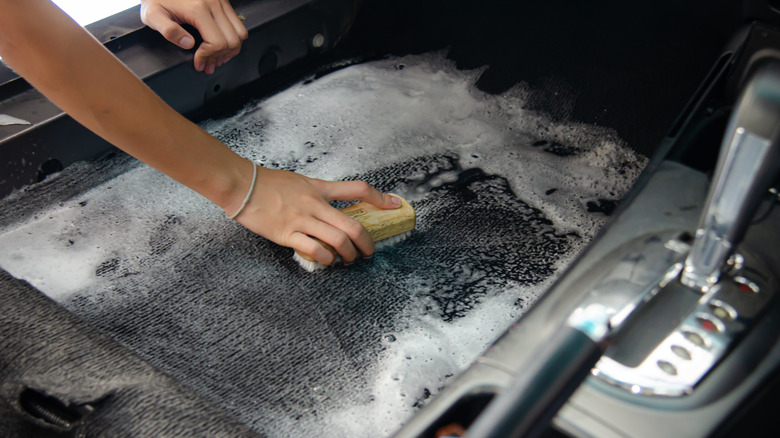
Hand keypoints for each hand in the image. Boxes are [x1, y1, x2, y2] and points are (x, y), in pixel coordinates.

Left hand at [140, 0, 247, 73]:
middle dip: (219, 56)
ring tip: (216, 57)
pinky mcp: (223, 1)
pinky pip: (238, 24)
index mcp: (197, 8)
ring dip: (230, 49)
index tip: (198, 62)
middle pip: (231, 40)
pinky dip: (233, 38)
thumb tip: (188, 44)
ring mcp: (221, 1)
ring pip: (240, 33)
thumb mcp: (152, 15)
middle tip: (207, 64)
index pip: (216, 42)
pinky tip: (220, 44)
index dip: (207, 57)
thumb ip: (168, 31)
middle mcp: (213, 3)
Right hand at [227, 164, 402, 264]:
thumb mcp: (301, 181)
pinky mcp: (287, 234)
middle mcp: (315, 204)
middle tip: (369, 252)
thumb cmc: (268, 183)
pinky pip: (314, 251)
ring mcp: (302, 220)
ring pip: (338, 242)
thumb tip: (333, 207)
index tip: (395, 205)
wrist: (241, 185)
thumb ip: (319, 192)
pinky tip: (327, 261)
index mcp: (320, 188)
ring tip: (349, 260)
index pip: (358, 189)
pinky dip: (326, 259)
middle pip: (353, 226)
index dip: (380, 198)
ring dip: (349, 255)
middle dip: (367, 243)